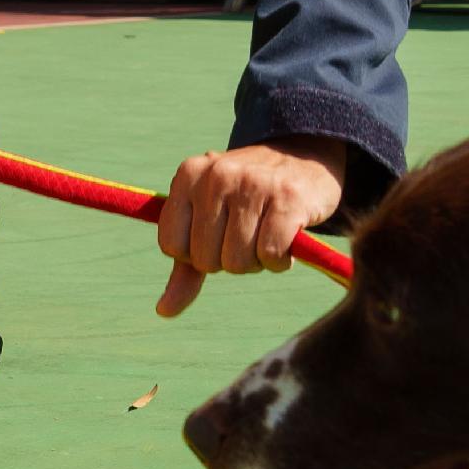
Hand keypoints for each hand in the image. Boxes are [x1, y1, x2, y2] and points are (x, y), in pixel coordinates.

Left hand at [153, 137, 346, 318]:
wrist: (305, 157)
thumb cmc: (249, 198)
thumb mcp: (209, 220)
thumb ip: (185, 265)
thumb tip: (163, 310)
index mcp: (189, 175)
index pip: (172, 246)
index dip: (196, 254)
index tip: (216, 235)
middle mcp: (217, 175)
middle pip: (206, 259)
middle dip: (230, 260)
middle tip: (248, 234)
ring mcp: (253, 184)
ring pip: (238, 261)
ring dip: (257, 261)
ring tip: (268, 234)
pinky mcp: (288, 198)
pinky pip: (271, 255)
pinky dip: (280, 261)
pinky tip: (287, 239)